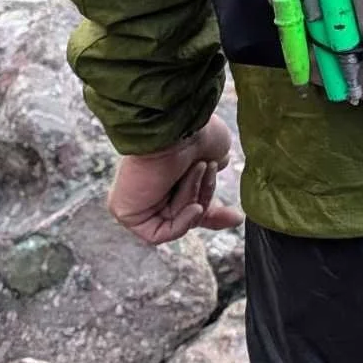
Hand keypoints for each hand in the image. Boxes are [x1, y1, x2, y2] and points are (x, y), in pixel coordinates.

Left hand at [107, 116, 240, 245]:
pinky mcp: (128, 212)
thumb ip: (214, 185)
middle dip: (205, 198)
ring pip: (176, 220)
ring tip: (195, 167)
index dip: (214, 215)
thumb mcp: (215, 159)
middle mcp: (152, 186)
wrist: (178, 128)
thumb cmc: (196, 132)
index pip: (191, 204)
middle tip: (207, 168)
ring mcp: (139, 200)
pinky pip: (157, 234)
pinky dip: (180, 224)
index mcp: (170, 173)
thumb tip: (230, 212)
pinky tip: (193, 207)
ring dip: (194, 196)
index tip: (234, 218)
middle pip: (187, 214)